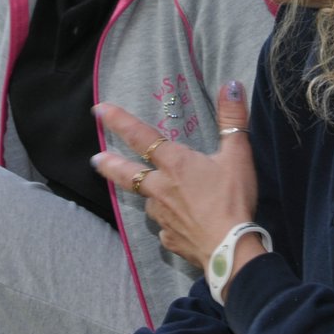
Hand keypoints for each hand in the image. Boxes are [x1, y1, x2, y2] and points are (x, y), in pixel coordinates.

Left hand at [91, 80, 256, 269]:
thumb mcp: (238, 155)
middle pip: (128, 174)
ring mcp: (162, 216)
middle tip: (95, 160)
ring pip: (149, 201)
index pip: (141, 137)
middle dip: (110, 165)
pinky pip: (165, 228)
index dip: (119, 121)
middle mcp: (160, 188)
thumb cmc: (232, 199)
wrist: (229, 249)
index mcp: (174, 164)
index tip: (99, 110)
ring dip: (148, 195)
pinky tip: (177, 226)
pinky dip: (169, 224)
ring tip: (155, 195)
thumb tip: (231, 85)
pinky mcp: (170, 239)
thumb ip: (232, 119)